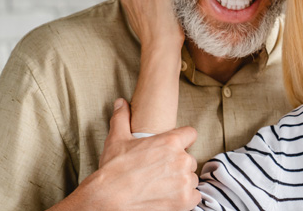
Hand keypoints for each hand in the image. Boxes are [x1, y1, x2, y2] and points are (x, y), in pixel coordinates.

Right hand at [69, 99, 200, 210]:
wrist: (108, 199)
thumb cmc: (113, 169)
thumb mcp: (117, 139)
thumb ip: (122, 118)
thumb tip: (121, 102)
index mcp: (170, 142)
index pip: (190, 134)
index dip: (183, 141)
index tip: (173, 149)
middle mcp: (181, 160)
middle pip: (190, 160)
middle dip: (178, 165)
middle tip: (160, 172)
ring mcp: (184, 181)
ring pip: (191, 178)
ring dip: (181, 182)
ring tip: (162, 185)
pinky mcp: (185, 201)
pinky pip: (195, 196)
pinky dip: (185, 199)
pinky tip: (169, 198)